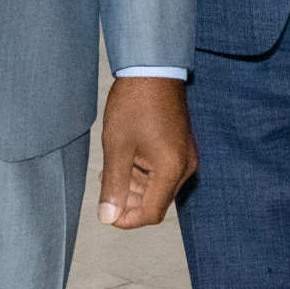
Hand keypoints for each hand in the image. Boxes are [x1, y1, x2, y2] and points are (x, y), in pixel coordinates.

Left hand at [96, 73, 195, 227]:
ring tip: (111, 169)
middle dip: (128, 201)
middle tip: (105, 185)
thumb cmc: (134, 104)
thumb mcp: (117, 148)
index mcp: (171, 170)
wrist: (153, 68)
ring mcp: (185, 157)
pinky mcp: (180, 148)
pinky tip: (125, 159)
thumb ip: (114, 186)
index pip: (151, 213)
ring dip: (134, 186)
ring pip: (157, 187)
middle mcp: (184, 168)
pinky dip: (142, 173)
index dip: (126, 220)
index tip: (106, 214)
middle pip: (156, 202)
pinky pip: (162, 172)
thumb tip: (108, 217)